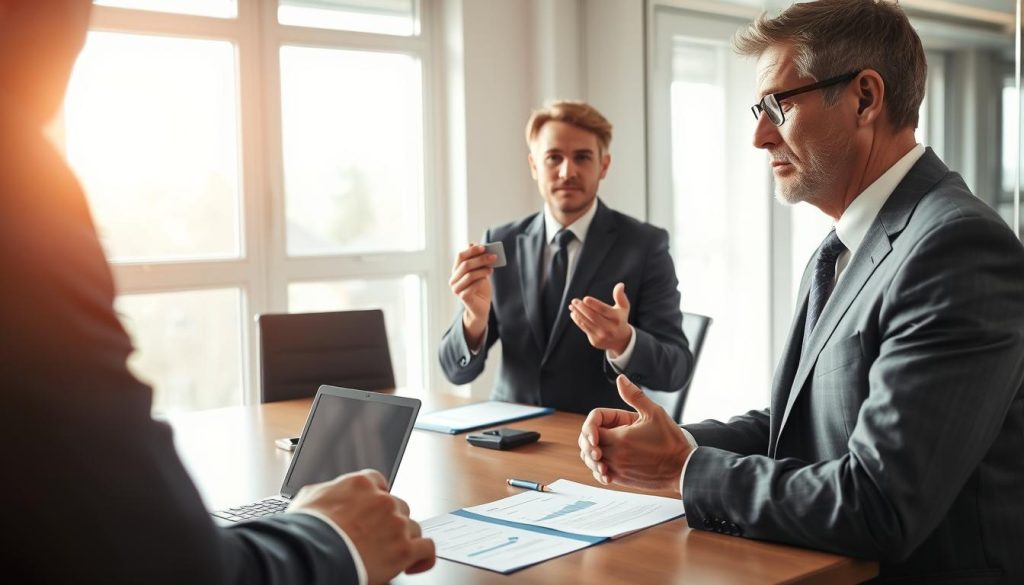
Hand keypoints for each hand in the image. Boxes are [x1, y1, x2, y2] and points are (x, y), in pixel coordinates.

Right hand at [288, 469, 435, 583]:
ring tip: (388, 553)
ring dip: (403, 539)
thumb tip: (327, 495)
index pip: (379, 483)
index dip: (377, 498)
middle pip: (398, 506)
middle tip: (376, 536)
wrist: (312, 554)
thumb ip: (328, 492)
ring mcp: (396, 524)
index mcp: (361, 484)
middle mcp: (383, 500)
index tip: (372, 509)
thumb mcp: (310, 498)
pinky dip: (423, 557)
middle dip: (389, 521)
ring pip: (413, 527)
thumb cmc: (306, 530)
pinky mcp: (404, 549)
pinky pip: (426, 548)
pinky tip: (414, 563)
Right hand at [449, 243, 496, 346]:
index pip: (460, 256)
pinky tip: (486, 280)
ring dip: (482, 270)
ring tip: (492, 269)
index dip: (472, 250)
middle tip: (493, 257)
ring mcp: (456, 289)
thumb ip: (477, 260)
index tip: (484, 247)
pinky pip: (472, 286)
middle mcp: (453, 279)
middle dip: (480, 259)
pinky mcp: (463, 297)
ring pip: (469, 275)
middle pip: (465, 264)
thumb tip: (476, 244)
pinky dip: (480, 281)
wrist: (481, 308)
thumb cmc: (480, 288)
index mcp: (456, 271)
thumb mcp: (480, 272)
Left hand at [568, 282, 631, 356]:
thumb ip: (620, 296)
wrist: (620, 340)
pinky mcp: (595, 340)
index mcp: (617, 318)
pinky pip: (584, 328)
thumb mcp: (624, 308)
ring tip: (572, 306)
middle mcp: (610, 328)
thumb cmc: (620, 319)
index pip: (604, 310)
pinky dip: (577, 320)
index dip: (594, 304)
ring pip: (586, 322)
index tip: (585, 298)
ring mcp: (602, 335)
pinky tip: (573, 314)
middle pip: (593, 316)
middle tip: (574, 301)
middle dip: (582, 308)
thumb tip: (620, 285)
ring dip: (577, 313)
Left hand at [578, 375, 691, 491]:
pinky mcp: (622, 480)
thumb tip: (621, 380)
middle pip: (588, 447)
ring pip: (591, 462)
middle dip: (590, 438)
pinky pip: (600, 475)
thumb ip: (634, 396)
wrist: (682, 468)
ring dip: (592, 453)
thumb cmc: (670, 441)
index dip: (591, 425)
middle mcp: (615, 456)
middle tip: (598, 433)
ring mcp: (618, 470)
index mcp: (620, 438)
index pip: (590, 431)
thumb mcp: (654, 412)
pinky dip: (599, 468)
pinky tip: (608, 460)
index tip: (599, 425)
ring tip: (602, 446)